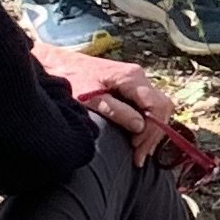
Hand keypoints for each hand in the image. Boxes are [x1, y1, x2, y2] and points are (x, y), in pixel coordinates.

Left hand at [39, 45, 179, 156]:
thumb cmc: (71, 80)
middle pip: (161, 108)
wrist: (58, 64)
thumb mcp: (91, 99)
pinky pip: (148, 106)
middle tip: (139, 156)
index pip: (157, 106)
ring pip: (157, 107)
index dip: (151, 130)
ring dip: (152, 130)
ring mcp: (136, 80)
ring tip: (139, 151)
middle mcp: (139, 76)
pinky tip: (137, 138)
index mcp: (132, 78)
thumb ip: (116, 111)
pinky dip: (146, 123)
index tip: (137, 148)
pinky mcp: (130, 86)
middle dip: (153, 134)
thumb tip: (139, 126)